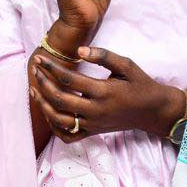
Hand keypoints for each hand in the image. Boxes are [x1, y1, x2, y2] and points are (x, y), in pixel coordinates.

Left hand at [30, 46, 186, 141]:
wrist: (152, 111)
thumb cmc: (140, 84)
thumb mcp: (126, 65)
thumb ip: (103, 56)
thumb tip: (79, 51)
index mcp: (104, 91)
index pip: (69, 79)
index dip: (51, 68)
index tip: (41, 59)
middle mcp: (96, 110)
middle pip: (59, 99)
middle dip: (43, 83)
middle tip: (35, 70)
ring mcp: (93, 124)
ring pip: (59, 120)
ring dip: (43, 105)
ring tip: (34, 90)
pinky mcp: (93, 132)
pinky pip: (68, 135)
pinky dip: (55, 126)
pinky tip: (48, 112)